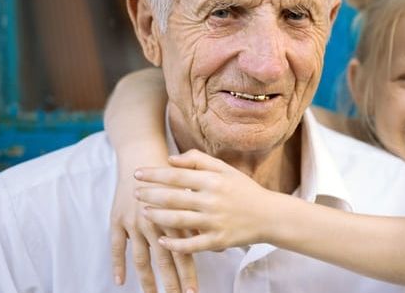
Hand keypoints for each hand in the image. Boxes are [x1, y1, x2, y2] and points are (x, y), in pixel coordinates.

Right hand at [110, 164, 197, 292]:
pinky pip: (116, 246)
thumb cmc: (173, 175)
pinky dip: (117, 264)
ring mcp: (136, 222)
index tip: (193, 291)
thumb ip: (203, 219)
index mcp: (177, 215)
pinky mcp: (119, 220)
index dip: (189, 271)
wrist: (143, 154)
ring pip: (141, 258)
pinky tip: (120, 282)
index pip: (186, 250)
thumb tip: (219, 247)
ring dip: (146, 279)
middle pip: (165, 259)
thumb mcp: (191, 194)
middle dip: (171, 281)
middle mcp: (157, 221)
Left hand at [134, 149, 276, 253]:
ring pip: (178, 221)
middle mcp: (212, 201)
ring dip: (157, 216)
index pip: (176, 176)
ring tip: (144, 212)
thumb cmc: (244, 190)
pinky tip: (162, 240)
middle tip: (134, 192)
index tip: (137, 173)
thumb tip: (171, 159)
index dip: (154, 174)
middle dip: (150, 195)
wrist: (269, 215)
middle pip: (173, 198)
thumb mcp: (225, 169)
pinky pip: (192, 245)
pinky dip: (175, 244)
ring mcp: (215, 222)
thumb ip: (198, 160)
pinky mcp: (218, 241)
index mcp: (213, 181)